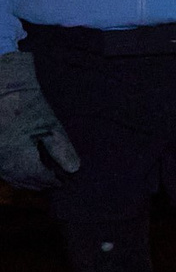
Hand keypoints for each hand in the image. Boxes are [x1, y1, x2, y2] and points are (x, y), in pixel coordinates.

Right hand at [0, 51, 78, 189]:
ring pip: (9, 176)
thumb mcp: (51, 126)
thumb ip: (62, 149)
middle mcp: (2, 158)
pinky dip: (14, 173)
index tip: (64, 183)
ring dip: (25, 181)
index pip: (37, 176)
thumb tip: (74, 170)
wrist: (3, 87)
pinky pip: (2, 168)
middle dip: (39, 183)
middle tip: (55, 184)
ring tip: (42, 181)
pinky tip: (23, 171)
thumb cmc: (29, 104)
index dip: (52, 181)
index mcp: (17, 153)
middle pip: (21, 180)